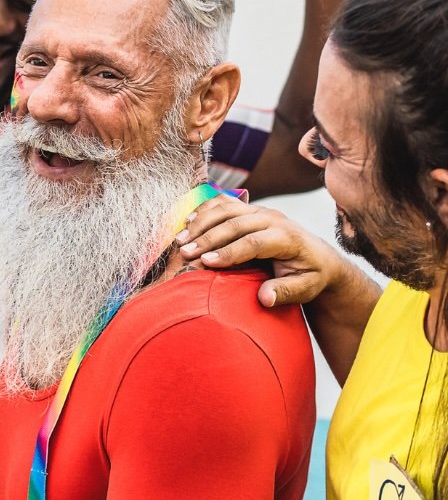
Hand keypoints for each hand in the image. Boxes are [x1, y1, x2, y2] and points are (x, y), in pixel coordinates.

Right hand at [176, 195, 351, 307]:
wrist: (319, 258)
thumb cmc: (309, 277)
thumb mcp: (306, 289)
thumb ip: (286, 292)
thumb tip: (265, 297)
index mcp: (286, 237)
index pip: (253, 242)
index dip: (228, 251)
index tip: (205, 263)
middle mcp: (273, 219)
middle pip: (235, 223)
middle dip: (207, 238)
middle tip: (184, 253)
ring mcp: (260, 211)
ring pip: (226, 209)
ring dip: (201, 223)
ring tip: (179, 240)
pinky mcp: (250, 209)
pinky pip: (224, 202)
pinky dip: (204, 210)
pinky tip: (187, 222)